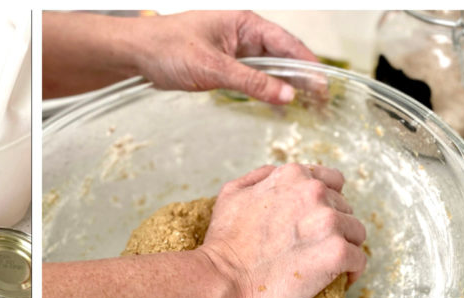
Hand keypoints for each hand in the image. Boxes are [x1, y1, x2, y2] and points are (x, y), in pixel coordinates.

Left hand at [132, 11, 317, 102]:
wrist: (138, 53)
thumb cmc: (169, 48)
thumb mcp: (212, 68)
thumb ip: (251, 82)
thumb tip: (285, 96)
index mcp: (247, 24)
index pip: (288, 44)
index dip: (308, 66)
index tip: (324, 87)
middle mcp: (245, 35)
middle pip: (284, 56)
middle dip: (303, 78)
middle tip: (322, 103)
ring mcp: (235, 51)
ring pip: (270, 69)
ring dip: (287, 86)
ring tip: (308, 108)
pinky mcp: (224, 66)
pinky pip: (253, 78)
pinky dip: (267, 91)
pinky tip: (277, 107)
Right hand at [200, 163, 366, 297]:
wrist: (224, 281)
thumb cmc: (224, 244)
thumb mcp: (231, 194)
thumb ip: (259, 177)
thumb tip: (275, 175)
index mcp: (293, 176)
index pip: (332, 182)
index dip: (326, 203)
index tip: (317, 223)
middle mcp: (315, 193)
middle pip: (345, 208)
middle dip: (334, 227)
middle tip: (316, 249)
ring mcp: (329, 223)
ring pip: (356, 232)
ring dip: (345, 246)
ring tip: (329, 265)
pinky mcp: (336, 253)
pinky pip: (359, 260)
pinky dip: (352, 270)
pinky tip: (341, 279)